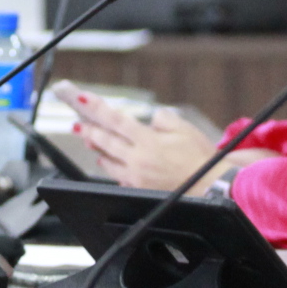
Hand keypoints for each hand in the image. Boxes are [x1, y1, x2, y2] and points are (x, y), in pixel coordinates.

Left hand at [73, 90, 221, 190]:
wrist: (211, 188)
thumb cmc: (200, 158)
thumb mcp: (185, 129)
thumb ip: (163, 119)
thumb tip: (150, 120)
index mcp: (148, 142)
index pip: (116, 120)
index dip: (95, 108)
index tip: (80, 98)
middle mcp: (138, 159)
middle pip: (105, 141)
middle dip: (87, 130)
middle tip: (76, 123)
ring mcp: (136, 177)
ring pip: (107, 160)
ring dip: (96, 148)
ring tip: (87, 138)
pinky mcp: (139, 189)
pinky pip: (118, 177)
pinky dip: (110, 166)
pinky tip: (106, 161)